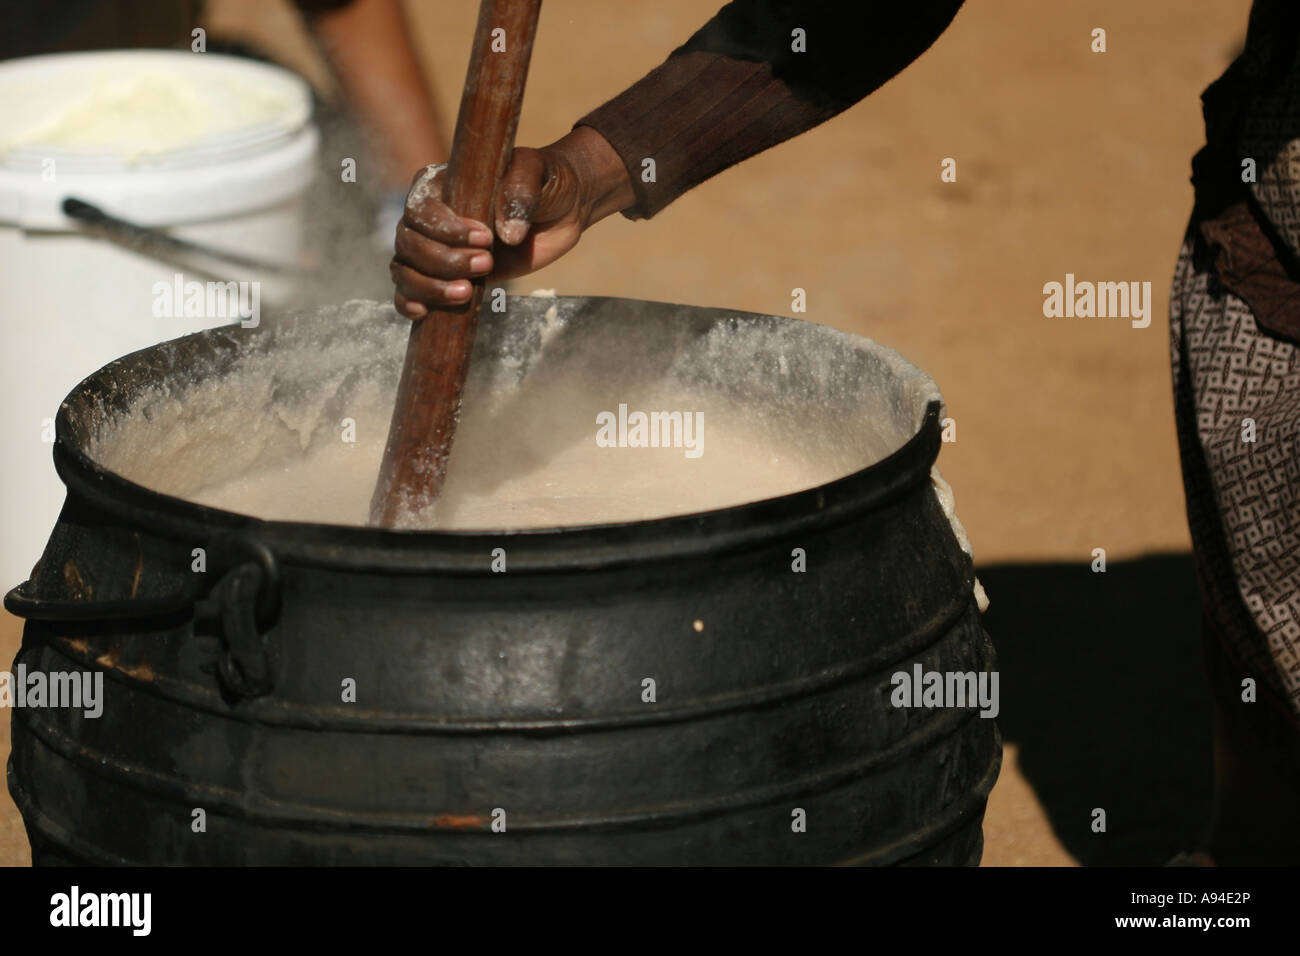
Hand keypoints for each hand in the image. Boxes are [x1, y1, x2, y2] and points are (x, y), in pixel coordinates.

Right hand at [391, 125, 634, 317]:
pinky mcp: (446, 276)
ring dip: (430, 286)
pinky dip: (410, 303)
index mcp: (440, 184)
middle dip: (444, 260)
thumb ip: (519, 193)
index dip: (446, 229)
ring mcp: (435, 248)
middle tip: (487, 263)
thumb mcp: (536, 172)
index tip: (486, 238)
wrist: (561, 210)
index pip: (421, 209)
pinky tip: (425, 313)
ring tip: (467, 292)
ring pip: (405, 270)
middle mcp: (429, 217)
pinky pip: (410, 292)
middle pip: (409, 243)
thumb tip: (507, 235)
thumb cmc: (544, 182)